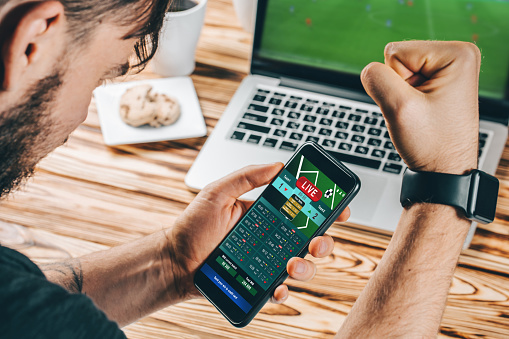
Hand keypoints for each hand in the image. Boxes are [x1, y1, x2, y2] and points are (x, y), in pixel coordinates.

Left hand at [167, 163, 349, 302]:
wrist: (173, 260)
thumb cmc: (192, 226)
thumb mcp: (218, 192)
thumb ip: (247, 176)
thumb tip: (278, 165)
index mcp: (264, 214)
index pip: (301, 210)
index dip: (324, 209)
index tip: (340, 208)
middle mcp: (269, 238)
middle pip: (309, 240)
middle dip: (323, 241)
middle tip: (316, 241)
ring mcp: (264, 262)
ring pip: (300, 266)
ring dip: (305, 267)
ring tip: (291, 264)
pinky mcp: (256, 283)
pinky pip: (278, 289)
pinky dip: (282, 291)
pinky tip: (277, 287)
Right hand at [361, 41, 480, 173]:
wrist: (443, 170)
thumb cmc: (433, 145)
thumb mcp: (399, 108)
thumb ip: (376, 79)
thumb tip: (368, 70)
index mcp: (458, 53)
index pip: (395, 52)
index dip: (396, 82)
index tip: (416, 104)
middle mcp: (458, 56)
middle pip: (398, 58)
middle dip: (399, 88)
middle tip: (417, 111)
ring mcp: (449, 69)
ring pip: (399, 70)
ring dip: (401, 94)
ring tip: (420, 113)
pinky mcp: (440, 81)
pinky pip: (405, 80)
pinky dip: (406, 98)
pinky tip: (421, 112)